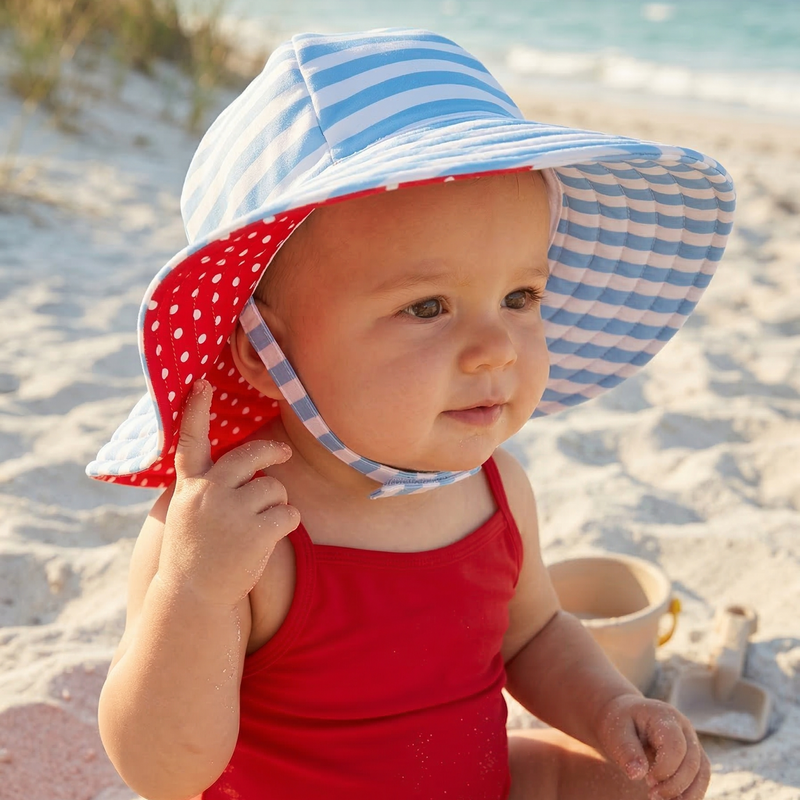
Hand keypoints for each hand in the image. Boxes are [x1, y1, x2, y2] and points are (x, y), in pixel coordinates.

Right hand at [158, 379, 300, 606]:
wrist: (194, 596)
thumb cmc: (195, 551)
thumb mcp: (189, 513)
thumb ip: (207, 485)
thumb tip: (246, 462)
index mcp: (190, 486)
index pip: (190, 441)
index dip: (195, 411)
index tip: (200, 383)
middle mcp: (209, 493)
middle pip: (251, 455)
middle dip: (273, 452)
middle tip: (284, 454)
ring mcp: (233, 512)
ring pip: (275, 488)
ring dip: (276, 503)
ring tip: (258, 524)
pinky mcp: (257, 532)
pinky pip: (289, 514)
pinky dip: (287, 523)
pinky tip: (270, 537)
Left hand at [595, 693, 709, 799]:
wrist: (624, 717)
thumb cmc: (619, 724)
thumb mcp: (615, 731)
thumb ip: (626, 750)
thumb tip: (637, 774)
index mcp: (663, 715)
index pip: (675, 746)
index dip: (665, 768)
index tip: (646, 780)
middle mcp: (683, 726)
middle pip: (692, 761)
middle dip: (674, 785)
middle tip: (652, 795)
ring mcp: (691, 740)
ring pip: (702, 772)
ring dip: (687, 793)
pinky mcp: (693, 754)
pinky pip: (701, 777)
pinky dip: (691, 793)